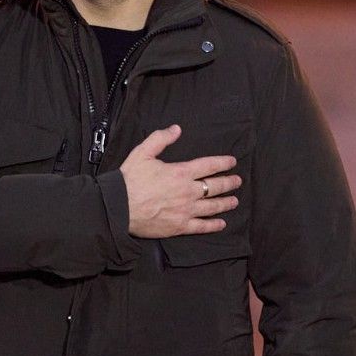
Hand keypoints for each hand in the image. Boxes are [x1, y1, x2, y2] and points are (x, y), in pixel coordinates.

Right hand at [119, 125, 241, 238]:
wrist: (118, 208)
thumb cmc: (129, 180)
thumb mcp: (143, 152)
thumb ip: (161, 139)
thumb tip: (176, 129)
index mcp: (181, 172)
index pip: (209, 165)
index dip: (223, 163)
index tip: (232, 162)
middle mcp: (188, 191)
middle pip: (215, 186)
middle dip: (229, 183)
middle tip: (237, 181)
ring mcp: (186, 210)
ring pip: (212, 206)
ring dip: (226, 203)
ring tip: (234, 201)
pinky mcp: (180, 226)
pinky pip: (202, 226)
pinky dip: (213, 225)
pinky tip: (222, 224)